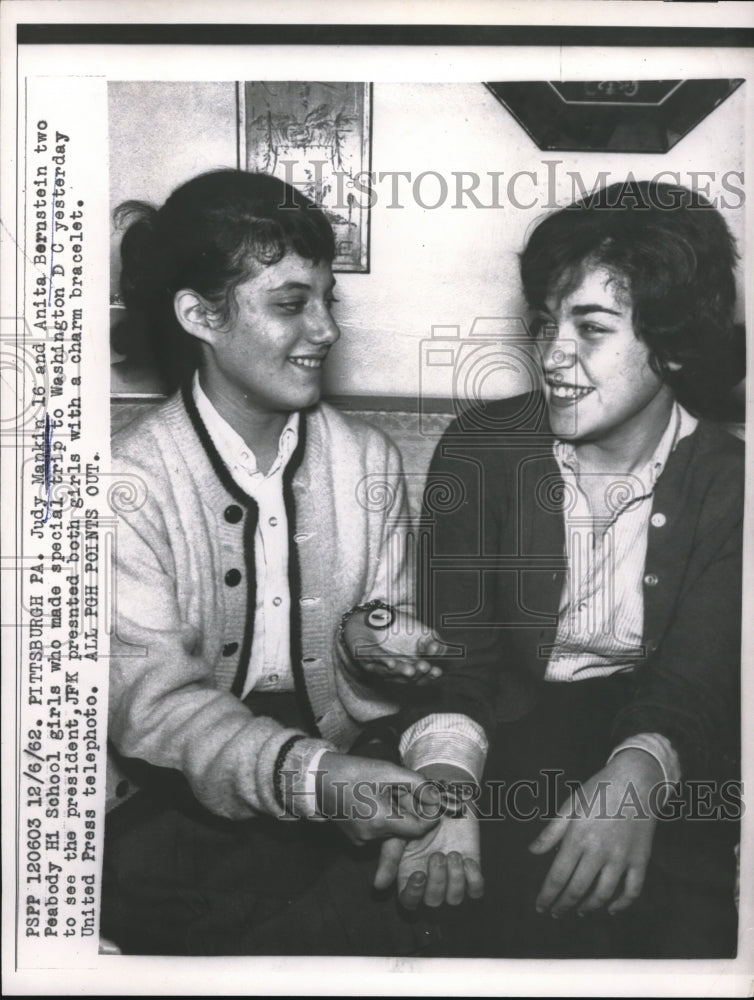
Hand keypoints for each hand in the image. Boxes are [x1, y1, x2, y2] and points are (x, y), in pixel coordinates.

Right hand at [316, 751, 440, 845]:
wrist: (316, 778)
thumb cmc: (352, 771)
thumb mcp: (388, 771)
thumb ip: (417, 783)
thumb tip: (437, 798)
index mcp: (380, 822)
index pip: (419, 829)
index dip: (429, 814)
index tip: (431, 798)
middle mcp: (370, 837)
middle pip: (406, 828)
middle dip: (410, 809)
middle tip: (402, 787)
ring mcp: (361, 840)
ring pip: (393, 829)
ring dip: (397, 812)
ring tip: (385, 790)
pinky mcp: (355, 838)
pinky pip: (379, 831)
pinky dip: (384, 816)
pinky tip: (373, 799)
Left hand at [342, 606, 445, 683]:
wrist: (372, 618)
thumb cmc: (399, 629)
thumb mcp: (423, 634)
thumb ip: (434, 643)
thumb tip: (439, 650)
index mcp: (410, 668)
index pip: (422, 677)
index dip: (430, 676)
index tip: (437, 670)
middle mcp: (394, 671)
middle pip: (407, 678)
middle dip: (417, 674)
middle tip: (425, 667)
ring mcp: (378, 666)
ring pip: (390, 672)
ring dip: (401, 671)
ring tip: (411, 670)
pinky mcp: (364, 656)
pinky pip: (373, 660)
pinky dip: (382, 662)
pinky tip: (390, 663)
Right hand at [374, 813, 483, 908]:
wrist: (445, 792)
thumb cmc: (418, 811)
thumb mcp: (401, 831)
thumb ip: (390, 858)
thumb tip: (378, 885)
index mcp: (410, 872)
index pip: (409, 902)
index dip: (414, 895)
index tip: (420, 874)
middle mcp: (431, 878)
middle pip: (433, 903)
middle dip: (437, 883)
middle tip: (438, 856)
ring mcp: (452, 874)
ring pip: (454, 899)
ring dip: (455, 880)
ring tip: (453, 854)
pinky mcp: (472, 867)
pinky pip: (476, 890)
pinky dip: (473, 880)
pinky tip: (468, 859)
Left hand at [529, 750, 660, 916]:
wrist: (636, 780)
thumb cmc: (599, 790)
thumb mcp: (571, 805)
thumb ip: (551, 831)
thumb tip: (533, 852)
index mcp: (578, 837)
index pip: (558, 876)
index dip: (547, 895)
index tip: (540, 906)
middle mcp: (599, 851)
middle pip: (578, 889)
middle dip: (563, 905)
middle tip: (556, 912)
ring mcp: (622, 857)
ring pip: (603, 894)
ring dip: (589, 907)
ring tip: (579, 912)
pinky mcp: (640, 859)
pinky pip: (632, 890)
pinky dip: (622, 904)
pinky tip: (611, 909)